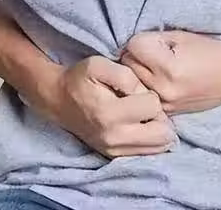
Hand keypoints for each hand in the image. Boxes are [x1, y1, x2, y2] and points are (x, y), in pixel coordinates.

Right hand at [40, 56, 176, 157]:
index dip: (149, 94)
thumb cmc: (80, 79)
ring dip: (155, 129)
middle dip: (158, 116)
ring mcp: (114, 150)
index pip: (154, 106)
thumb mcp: (99, 64)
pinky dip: (149, 140)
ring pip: (159, 147)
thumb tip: (145, 94)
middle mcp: (113, 137)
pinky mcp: (114, 155)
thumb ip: (126, 76)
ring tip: (141, 116)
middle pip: (162, 133)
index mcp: (109, 113)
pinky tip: (138, 126)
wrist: (58, 100)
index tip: (134, 91)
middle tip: (143, 105)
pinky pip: (148, 153)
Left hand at [121, 30, 220, 113]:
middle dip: (136, 56)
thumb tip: (129, 46)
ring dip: (138, 73)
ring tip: (154, 67)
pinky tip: (158, 81)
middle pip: (128, 66)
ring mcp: (166, 104)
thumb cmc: (211, 50)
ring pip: (132, 83)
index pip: (133, 47)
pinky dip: (146, 87)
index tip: (155, 41)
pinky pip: (144, 96)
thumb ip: (152, 40)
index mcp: (169, 68)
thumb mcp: (180, 37)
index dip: (142, 39)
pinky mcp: (168, 112)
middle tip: (153, 53)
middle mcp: (164, 89)